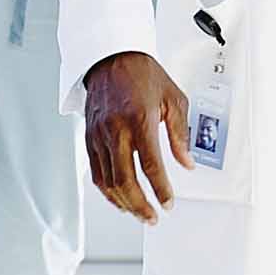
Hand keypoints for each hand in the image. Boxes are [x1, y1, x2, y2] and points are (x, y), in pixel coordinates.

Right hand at [82, 52, 190, 223]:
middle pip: (125, 180)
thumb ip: (181, 134)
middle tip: (153, 217)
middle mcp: (116, 129)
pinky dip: (107, 190)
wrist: (111, 56)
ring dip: (123, 203)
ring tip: (138, 213)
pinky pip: (96, 172)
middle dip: (140, 205)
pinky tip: (119, 199)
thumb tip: (186, 163)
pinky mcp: (89, 137)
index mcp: (140, 120)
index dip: (160, 190)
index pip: (151, 165)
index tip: (169, 203)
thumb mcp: (174, 99)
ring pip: (107, 180)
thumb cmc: (143, 74)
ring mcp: (99, 135)